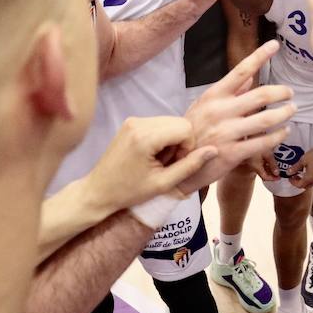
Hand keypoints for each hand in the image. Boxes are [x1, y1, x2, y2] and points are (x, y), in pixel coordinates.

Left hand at [81, 116, 217, 214]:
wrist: (98, 191)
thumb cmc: (129, 192)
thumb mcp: (163, 184)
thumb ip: (190, 166)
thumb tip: (213, 150)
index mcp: (145, 137)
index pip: (185, 128)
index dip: (187, 147)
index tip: (174, 164)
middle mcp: (139, 122)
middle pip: (178, 122)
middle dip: (180, 142)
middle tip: (167, 163)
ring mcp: (133, 120)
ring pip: (170, 121)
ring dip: (171, 140)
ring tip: (159, 160)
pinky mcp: (131, 122)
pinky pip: (159, 123)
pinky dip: (162, 137)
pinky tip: (152, 154)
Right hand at [178, 41, 295, 191]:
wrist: (176, 165)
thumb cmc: (191, 132)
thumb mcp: (203, 107)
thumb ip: (229, 92)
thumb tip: (250, 77)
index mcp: (214, 96)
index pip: (240, 71)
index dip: (259, 56)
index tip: (275, 44)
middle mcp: (220, 111)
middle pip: (261, 96)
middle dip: (281, 92)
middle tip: (290, 93)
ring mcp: (226, 133)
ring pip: (266, 119)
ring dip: (284, 113)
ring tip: (291, 110)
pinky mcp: (232, 153)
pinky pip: (262, 142)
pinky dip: (278, 136)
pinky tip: (283, 132)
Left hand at [289, 143, 312, 187]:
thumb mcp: (303, 160)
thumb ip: (295, 167)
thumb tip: (289, 172)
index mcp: (309, 178)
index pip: (299, 185)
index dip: (293, 182)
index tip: (290, 177)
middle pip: (305, 186)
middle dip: (299, 182)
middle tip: (295, 176)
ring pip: (312, 183)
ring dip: (306, 180)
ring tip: (303, 172)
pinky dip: (312, 177)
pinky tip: (311, 169)